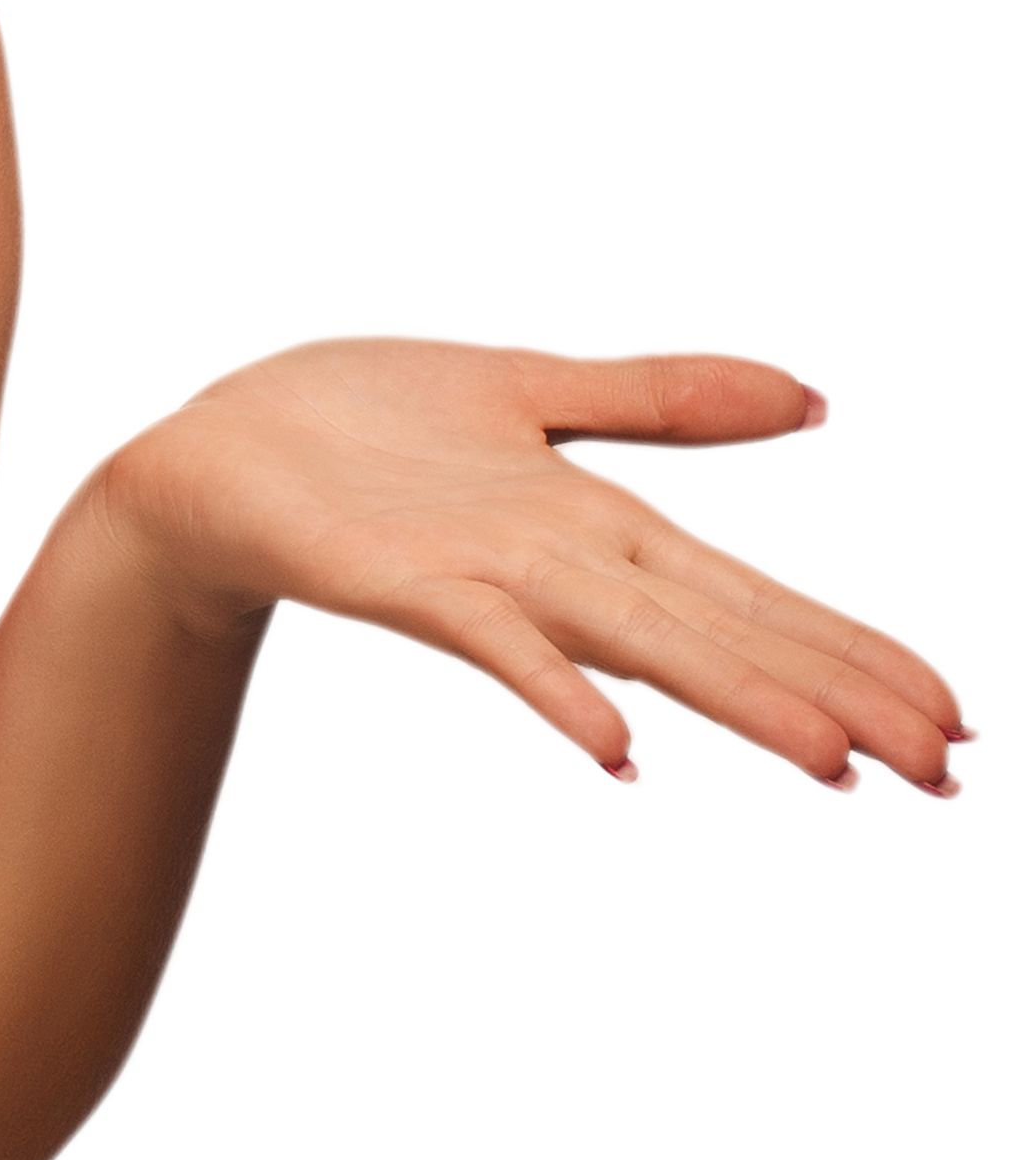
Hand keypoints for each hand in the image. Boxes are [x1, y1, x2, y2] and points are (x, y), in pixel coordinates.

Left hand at [99, 342, 967, 790]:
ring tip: (836, 760)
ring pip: (636, 645)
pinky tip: (623, 748)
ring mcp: (491, 578)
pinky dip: (556, 689)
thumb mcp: (533, 386)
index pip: (757, 596)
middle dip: (838, 697)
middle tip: (951, 774)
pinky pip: (494, 642)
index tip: (957, 721)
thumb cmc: (357, 423)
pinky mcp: (408, 579)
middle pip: (724, 636)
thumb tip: (810, 397)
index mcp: (603, 526)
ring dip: (733, 701)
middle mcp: (564, 566)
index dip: (853, 651)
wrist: (210, 449)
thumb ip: (666, 399)